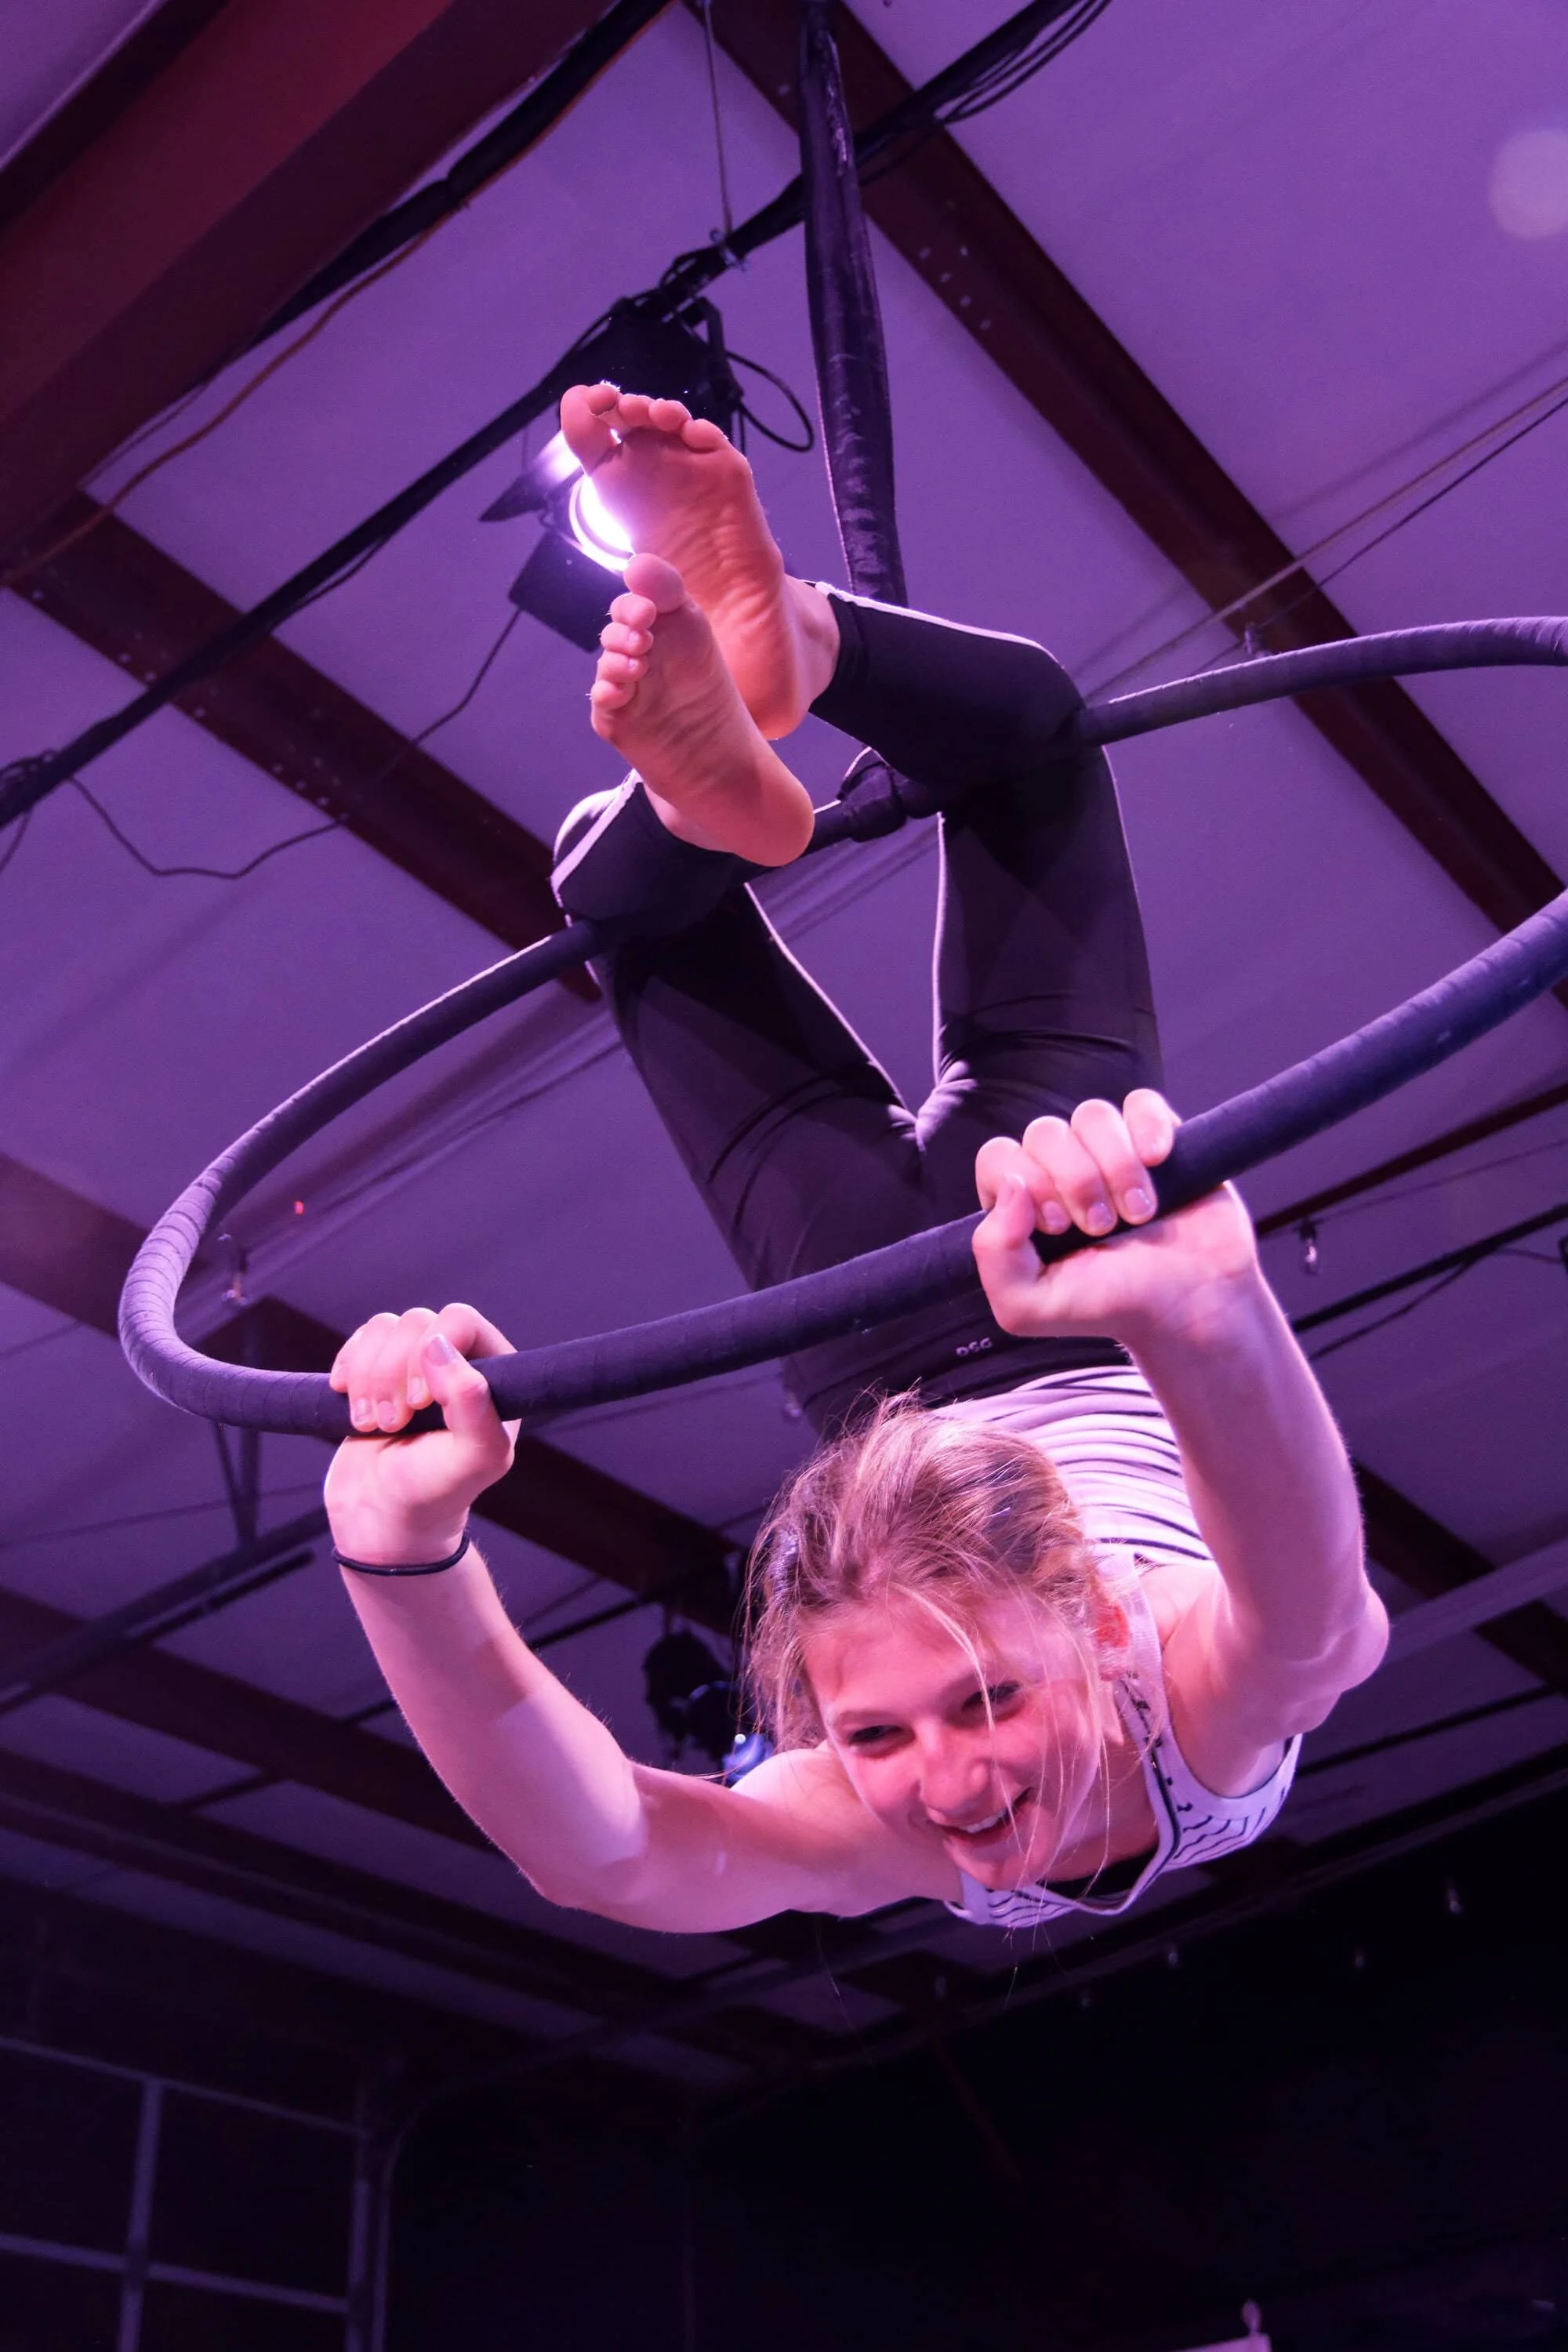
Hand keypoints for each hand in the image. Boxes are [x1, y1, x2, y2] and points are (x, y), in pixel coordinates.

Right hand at [324, 1304, 516, 1566]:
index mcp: (495, 1373)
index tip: (419, 1403)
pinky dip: (348, 1368)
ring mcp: (416, 1364)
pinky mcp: (379, 1370)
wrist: (383, 1519)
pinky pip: (361, 1340)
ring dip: (368, 1377)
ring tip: (371, 1424)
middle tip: (393, 1424)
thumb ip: (472, 1404)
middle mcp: (459, 1361)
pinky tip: (348, 1401)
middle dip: (393, 1372)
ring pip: (384, 1328)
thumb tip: (439, 1345)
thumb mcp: (471, 1460)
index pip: (461, 1321)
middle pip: (416, 1323)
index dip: (430, 1350)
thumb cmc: (435, 1493)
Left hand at [972, 1091, 1259, 1346]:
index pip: (998, 1158)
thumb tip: (1010, 1186)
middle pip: (1044, 1132)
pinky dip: (1149, 1128)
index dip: (1026, 1183)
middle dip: (1075, 1182)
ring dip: (1115, 1166)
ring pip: (1092, 1115)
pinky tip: (1158, 1163)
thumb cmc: (1111, 1307)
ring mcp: (1111, 1151)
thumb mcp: (1028, 1307)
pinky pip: (1142, 1102)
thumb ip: (994, 1256)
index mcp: (1024, 1203)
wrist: (1193, 1306)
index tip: (1059, 1227)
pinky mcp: (1158, 1140)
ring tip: (1138, 1212)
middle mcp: (1062, 1171)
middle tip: (1101, 1226)